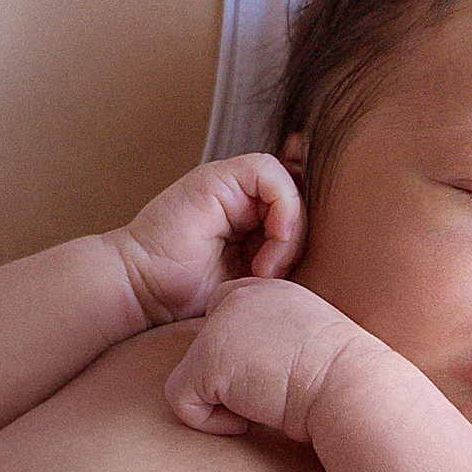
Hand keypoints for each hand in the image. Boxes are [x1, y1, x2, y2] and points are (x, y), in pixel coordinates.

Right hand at [110, 154, 301, 326]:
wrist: (141, 292)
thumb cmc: (188, 298)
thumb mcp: (250, 285)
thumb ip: (280, 266)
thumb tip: (331, 272)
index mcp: (248, 218)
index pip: (299, 204)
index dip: (311, 229)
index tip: (298, 273)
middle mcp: (240, 197)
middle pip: (301, 195)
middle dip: (301, 238)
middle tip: (276, 278)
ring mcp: (228, 185)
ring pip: (290, 184)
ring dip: (290, 231)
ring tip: (266, 270)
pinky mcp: (216, 177)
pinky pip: (269, 174)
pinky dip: (282, 210)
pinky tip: (266, 251)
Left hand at [162, 275, 357, 442]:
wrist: (355, 389)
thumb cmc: (342, 381)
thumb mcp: (308, 343)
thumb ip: (272, 339)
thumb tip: (242, 366)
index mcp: (267, 291)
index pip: (223, 320)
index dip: (238, 359)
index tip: (275, 376)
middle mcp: (239, 297)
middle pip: (204, 349)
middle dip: (229, 379)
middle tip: (273, 389)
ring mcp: (219, 326)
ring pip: (191, 377)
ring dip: (224, 402)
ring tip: (266, 400)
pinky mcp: (207, 360)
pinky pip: (181, 402)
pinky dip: (211, 422)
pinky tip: (251, 416)